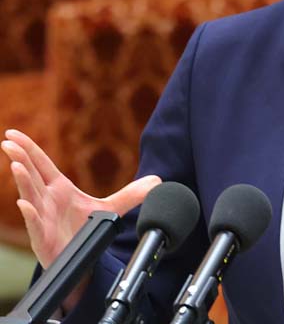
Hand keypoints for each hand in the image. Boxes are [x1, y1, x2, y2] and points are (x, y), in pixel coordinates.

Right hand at [1, 128, 160, 268]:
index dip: (28, 148)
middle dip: (19, 158)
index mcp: (58, 188)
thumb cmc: (83, 229)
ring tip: (16, 165)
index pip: (41, 164)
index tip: (13, 134)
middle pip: (31, 175)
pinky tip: (24, 204)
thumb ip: (131, 194)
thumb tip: (157, 181)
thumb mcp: (110, 209)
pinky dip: (30, 214)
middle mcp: (47, 200)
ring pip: (30, 196)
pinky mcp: (43, 238)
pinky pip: (35, 224)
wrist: (80, 260)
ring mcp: (43, 218)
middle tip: (8, 144)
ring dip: (22, 181)